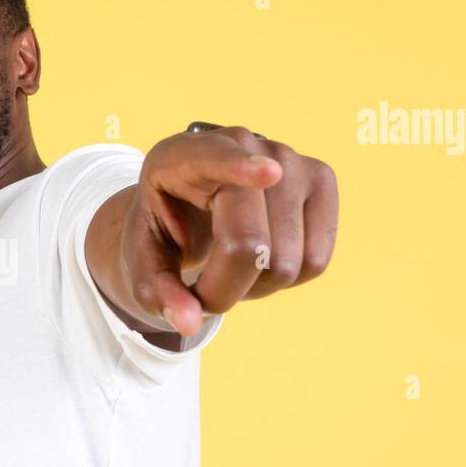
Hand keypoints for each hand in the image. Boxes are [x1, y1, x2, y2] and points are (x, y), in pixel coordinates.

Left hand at [123, 124, 337, 335]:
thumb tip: (189, 324)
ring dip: (255, 286)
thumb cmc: (164, 234)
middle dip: (222, 287)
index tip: (269, 174)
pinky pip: (316, 260)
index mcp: (180, 156)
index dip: (240, 169)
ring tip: (230, 262)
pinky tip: (263, 256)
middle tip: (200, 284)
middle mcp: (240, 142)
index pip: (214, 161)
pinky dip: (288, 279)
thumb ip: (157, 294)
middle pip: (248, 243)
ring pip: (287, 262)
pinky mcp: (322, 178)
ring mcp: (288, 157)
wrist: (192, 209)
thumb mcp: (144, 264)